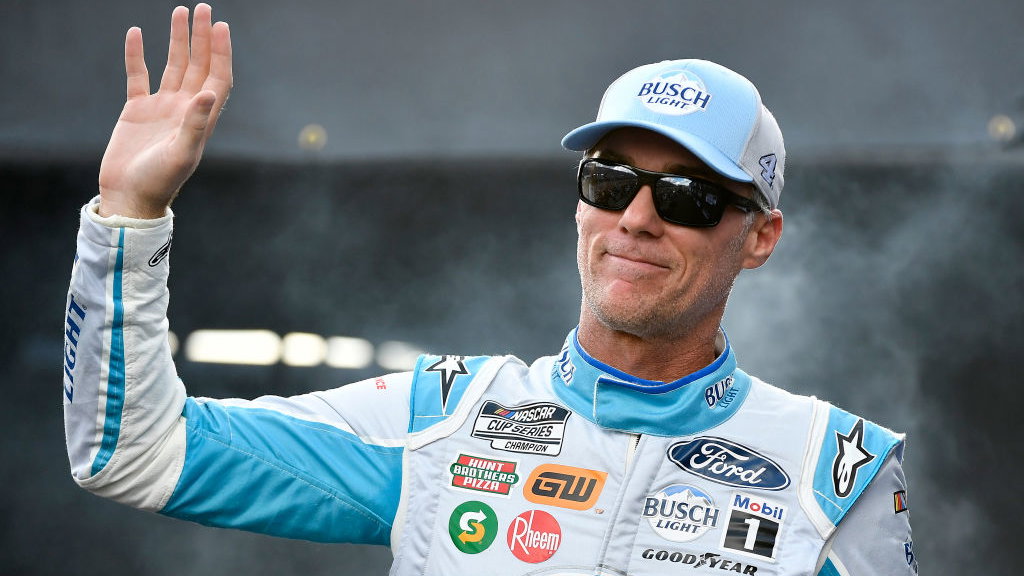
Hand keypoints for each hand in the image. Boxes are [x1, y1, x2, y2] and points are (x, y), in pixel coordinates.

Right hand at [97, 4, 231, 217]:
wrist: (129, 198)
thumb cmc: (159, 182)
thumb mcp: (181, 154)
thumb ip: (196, 124)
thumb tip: (209, 92)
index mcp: (201, 118)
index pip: (218, 77)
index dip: (222, 53)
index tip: (222, 26)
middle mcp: (185, 109)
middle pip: (198, 65)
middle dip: (203, 38)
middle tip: (204, 9)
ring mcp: (162, 108)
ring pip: (173, 66)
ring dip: (177, 40)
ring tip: (180, 12)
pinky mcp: (137, 110)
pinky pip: (138, 76)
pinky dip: (136, 55)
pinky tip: (135, 33)